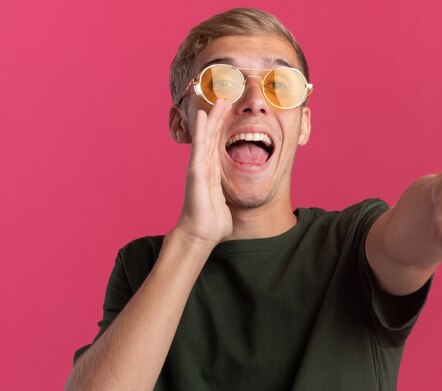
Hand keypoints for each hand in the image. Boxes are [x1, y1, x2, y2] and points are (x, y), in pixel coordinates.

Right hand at [174, 99, 232, 246]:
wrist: (200, 235)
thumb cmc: (213, 225)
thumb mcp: (226, 206)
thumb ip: (230, 200)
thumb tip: (239, 205)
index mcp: (213, 174)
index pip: (219, 146)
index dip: (225, 130)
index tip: (232, 115)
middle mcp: (205, 168)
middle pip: (213, 137)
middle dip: (220, 118)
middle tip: (227, 98)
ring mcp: (199, 168)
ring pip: (207, 137)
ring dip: (214, 118)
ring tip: (221, 100)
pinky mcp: (196, 172)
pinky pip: (200, 147)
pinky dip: (201, 131)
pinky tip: (204, 115)